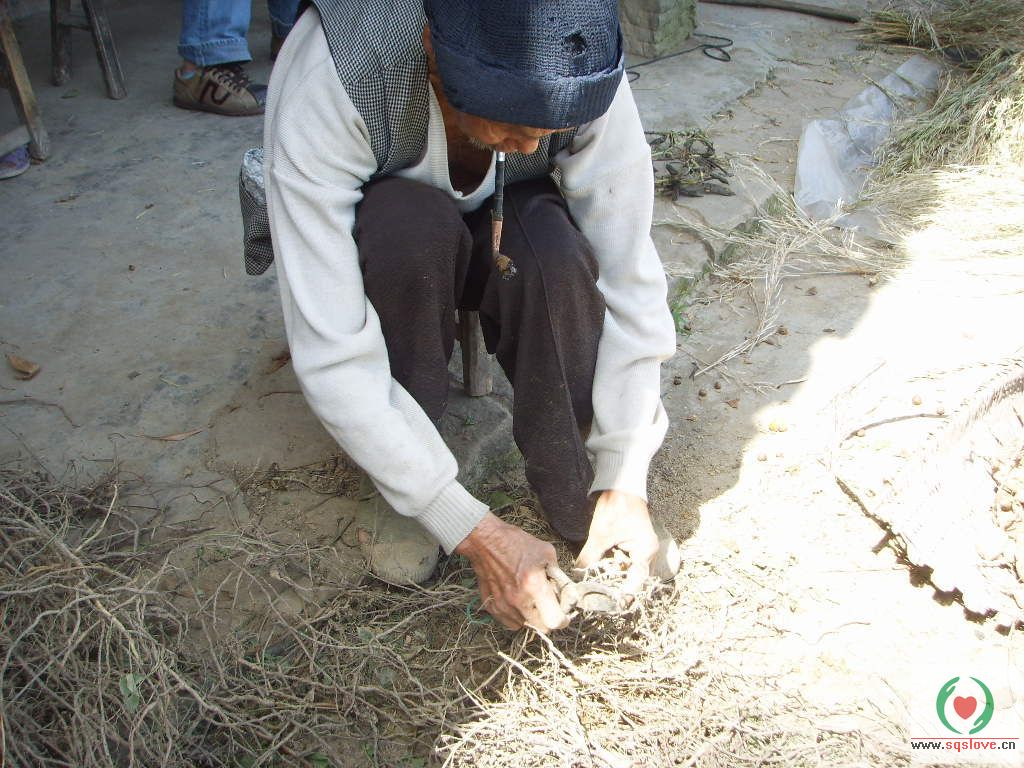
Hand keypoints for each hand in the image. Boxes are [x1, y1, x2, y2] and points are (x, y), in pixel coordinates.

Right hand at [454, 512, 568, 632]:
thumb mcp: (546, 553)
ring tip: (529, 598)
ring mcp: (503, 605)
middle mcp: (518, 600)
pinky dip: (516, 615)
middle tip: (547, 604)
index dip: (563, 620)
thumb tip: (566, 591)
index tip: (564, 614)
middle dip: (548, 617)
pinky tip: (517, 599)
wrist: (485, 541)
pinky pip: (509, 621)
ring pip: (525, 625)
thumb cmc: (516, 543)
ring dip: (531, 616)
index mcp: (534, 586)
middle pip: (542, 627)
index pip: (554, 621)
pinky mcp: (491, 606)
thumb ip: (558, 575)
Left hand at [576, 490, 658, 595]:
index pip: (636, 582)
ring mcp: (641, 550)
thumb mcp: (600, 534)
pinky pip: (623, 562)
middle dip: (615, 587)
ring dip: (613, 577)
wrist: (620, 484)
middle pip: (632, 579)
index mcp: (646, 551)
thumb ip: (590, 557)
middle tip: (598, 597)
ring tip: (596, 585)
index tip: (607, 602)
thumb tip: (577, 574)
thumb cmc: (615, 506)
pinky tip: (600, 570)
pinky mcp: (632, 546)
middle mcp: (647, 553)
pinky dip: (612, 567)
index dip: (622, 594)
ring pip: (626, 572)